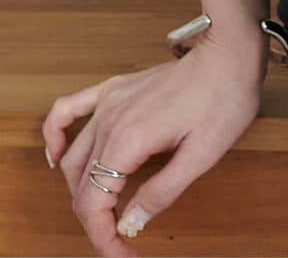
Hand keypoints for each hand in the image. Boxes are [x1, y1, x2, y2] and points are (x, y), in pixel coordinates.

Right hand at [42, 28, 268, 253]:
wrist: (232, 51)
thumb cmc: (225, 96)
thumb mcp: (203, 154)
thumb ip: (162, 192)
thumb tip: (129, 224)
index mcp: (128, 140)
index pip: (93, 204)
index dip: (103, 238)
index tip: (121, 256)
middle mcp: (110, 120)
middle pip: (81, 186)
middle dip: (96, 223)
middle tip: (120, 244)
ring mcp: (109, 102)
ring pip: (74, 158)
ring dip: (81, 191)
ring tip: (103, 215)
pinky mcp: (115, 89)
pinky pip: (68, 110)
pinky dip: (55, 135)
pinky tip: (55, 155)